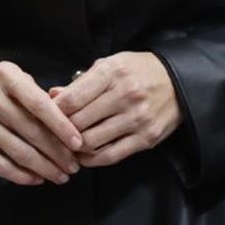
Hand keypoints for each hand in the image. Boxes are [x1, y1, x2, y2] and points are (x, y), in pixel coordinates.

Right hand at [0, 62, 82, 184]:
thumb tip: (66, 121)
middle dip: (57, 153)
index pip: (39, 104)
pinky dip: (21, 176)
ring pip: (18, 152)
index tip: (78, 143)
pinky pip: (0, 165)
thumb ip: (35, 93)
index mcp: (5, 77)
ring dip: (44, 168)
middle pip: (31, 132)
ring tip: (60, 176)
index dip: (61, 126)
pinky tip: (36, 179)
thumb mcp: (11, 75)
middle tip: (74, 166)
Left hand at [49, 52, 180, 167]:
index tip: (45, 116)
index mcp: (112, 73)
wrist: (179, 82)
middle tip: (51, 134)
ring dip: (74, 147)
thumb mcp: (110, 65)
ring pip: (91, 142)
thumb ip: (82, 82)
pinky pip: (111, 155)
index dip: (53, 111)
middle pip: (79, 122)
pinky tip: (84, 155)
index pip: (72, 99)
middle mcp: (125, 95)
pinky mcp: (146, 138)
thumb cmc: (138, 71)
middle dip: (60, 131)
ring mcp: (137, 119)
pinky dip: (92, 159)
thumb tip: (54, 96)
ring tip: (67, 145)